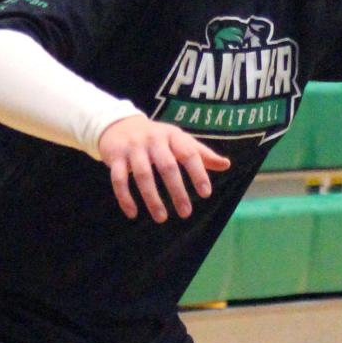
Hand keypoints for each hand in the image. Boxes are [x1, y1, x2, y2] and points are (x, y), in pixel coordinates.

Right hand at [98, 116, 230, 223]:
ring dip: (152, 198)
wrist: (119, 124)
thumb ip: (201, 153)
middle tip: (186, 213)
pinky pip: (118, 179)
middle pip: (167, 166)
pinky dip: (125, 197)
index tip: (206, 193)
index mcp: (173, 136)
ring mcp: (133, 148)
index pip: (188, 154)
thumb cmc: (157, 137)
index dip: (198, 173)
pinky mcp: (115, 157)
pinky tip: (133, 214)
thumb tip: (226, 164)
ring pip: (142, 175)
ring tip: (162, 218)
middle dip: (177, 190)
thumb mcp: (179, 140)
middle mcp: (153, 140)